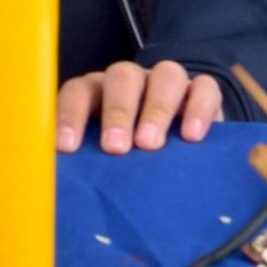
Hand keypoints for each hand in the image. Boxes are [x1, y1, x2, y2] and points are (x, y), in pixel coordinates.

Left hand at [54, 60, 223, 154]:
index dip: (70, 115)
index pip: (79, 91)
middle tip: (115, 148)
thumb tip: (62, 190)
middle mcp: (131, 82)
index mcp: (98, 93)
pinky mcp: (201, 91)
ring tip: (151, 145)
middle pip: (122, 77)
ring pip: (165, 75)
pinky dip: (198, 108)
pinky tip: (192, 137)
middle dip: (118, 112)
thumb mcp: (101, 158)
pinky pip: (204, 87)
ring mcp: (167, 82)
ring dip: (156, 109)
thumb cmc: (128, 156)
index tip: (67, 147)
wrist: (178, 144)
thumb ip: (85, 164)